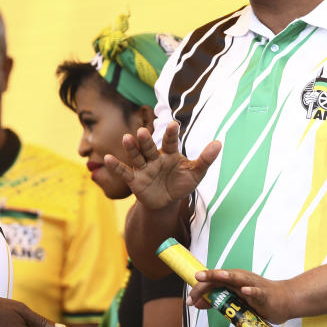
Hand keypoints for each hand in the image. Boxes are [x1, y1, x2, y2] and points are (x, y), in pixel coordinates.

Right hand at [104, 122, 220, 209]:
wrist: (167, 202)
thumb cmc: (181, 183)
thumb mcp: (196, 173)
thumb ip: (205, 159)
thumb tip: (219, 143)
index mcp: (170, 154)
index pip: (170, 142)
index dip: (171, 134)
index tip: (173, 124)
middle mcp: (154, 158)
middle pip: (149, 147)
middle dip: (146, 140)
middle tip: (143, 131)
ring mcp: (143, 168)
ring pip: (136, 156)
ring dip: (131, 147)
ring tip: (127, 138)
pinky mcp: (134, 180)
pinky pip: (124, 172)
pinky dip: (116, 166)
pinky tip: (107, 159)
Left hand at [187, 268, 296, 324]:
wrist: (284, 299)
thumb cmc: (257, 299)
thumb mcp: (235, 301)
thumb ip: (217, 301)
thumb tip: (197, 303)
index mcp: (232, 280)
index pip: (212, 282)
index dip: (200, 289)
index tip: (189, 300)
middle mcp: (240, 279)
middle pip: (222, 277)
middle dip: (209, 278)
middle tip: (196, 279)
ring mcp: (253, 285)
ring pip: (239, 279)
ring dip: (228, 277)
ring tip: (217, 275)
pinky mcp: (264, 294)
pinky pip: (257, 292)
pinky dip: (251, 290)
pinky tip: (245, 291)